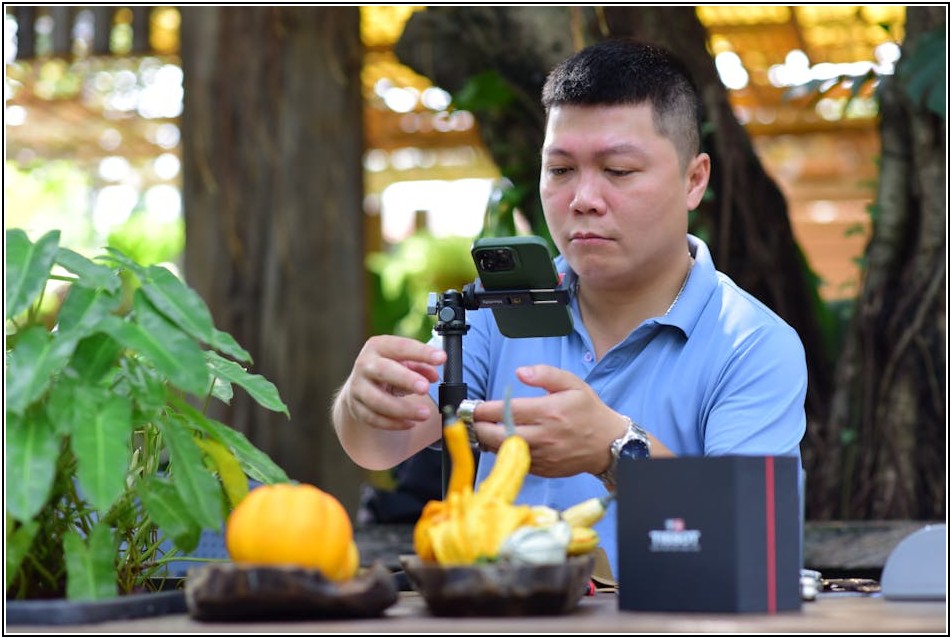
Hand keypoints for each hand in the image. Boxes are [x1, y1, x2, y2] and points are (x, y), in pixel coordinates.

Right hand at [338, 335, 445, 430]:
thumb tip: (434, 376)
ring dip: (403, 409)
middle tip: (425, 388)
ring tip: (425, 414)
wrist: (360, 385)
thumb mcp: (403, 362)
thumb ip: (421, 366)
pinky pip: (374, 418)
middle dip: (406, 379)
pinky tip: (410, 423)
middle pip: (383, 370)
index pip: (401, 347)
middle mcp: (365, 365)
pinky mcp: (357, 407)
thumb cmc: (388, 369)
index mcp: (378, 346)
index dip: (422, 352)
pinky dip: (394, 423)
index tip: (441, 358)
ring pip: (377, 400)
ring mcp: (358, 387)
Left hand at [471, 365, 628, 477]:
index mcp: (547, 411)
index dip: (483, 409)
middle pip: (497, 435)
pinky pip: (515, 462)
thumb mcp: (572, 384)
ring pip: (503, 451)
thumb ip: (545, 374)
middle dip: (479, 428)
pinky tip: (502, 443)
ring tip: (484, 430)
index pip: (505, 411)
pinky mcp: (542, 469)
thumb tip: (520, 372)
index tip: (474, 407)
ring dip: (489, 442)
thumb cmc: (589, 412)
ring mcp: (541, 455)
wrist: (608, 443)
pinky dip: (504, 453)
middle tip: (473, 420)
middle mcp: (542, 435)